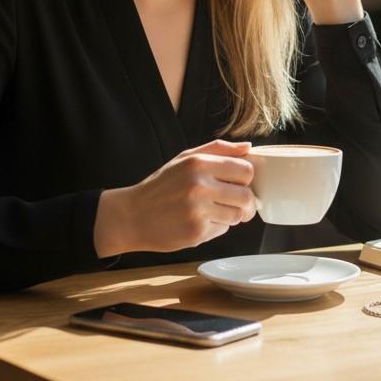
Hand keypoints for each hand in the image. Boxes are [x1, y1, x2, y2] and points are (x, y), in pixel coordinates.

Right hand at [93, 140, 255, 256]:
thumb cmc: (161, 186)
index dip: (246, 178)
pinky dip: (216, 227)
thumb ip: (218, 149)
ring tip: (212, 211)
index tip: (238, 182)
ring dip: (231, 215)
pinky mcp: (196, 232)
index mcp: (198, 163)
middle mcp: (199, 186)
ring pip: (238, 215)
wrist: (132, 217)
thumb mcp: (184, 159)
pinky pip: (222, 230)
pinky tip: (198, 221)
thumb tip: (249, 147)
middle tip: (233, 202)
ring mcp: (198, 211)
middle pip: (246, 196)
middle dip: (245, 201)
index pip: (246, 170)